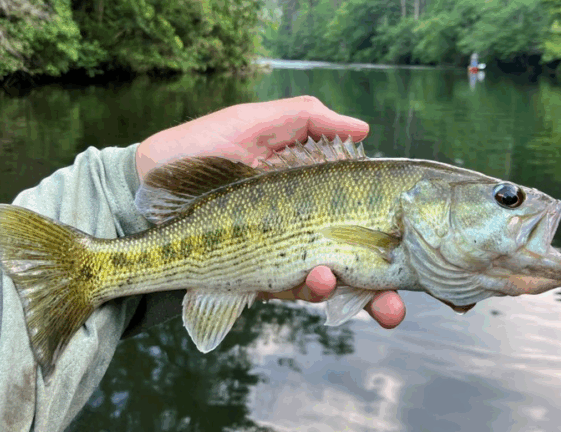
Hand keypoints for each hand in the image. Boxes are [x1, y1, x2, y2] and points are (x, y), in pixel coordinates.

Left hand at [135, 96, 405, 328]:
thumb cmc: (202, 147)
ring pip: (326, 288)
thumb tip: (365, 128)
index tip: (416, 260)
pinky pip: (288, 293)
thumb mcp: (258, 122)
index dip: (393, 245)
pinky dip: (304, 291)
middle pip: (355, 269)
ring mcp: (281, 258)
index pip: (363, 224)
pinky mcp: (254, 279)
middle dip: (380, 296)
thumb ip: (310, 120)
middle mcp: (305, 231)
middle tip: (397, 312)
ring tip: (330, 279)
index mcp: (315, 197)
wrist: (145, 185)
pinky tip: (311, 279)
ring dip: (340, 294)